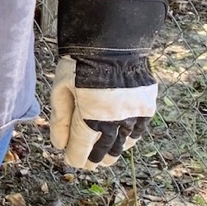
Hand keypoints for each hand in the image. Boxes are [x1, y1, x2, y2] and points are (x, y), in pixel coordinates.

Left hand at [48, 0, 165, 168]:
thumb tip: (59, 145)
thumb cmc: (80, 63)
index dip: (75, 158)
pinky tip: (124, 141)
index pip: (82, 149)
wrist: (112, 41)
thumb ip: (60, 120)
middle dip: (94, 159)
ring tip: (105, 157)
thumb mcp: (61, 90)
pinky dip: (130, 139)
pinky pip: (139, 130)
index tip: (71, 161)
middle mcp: (116, 121)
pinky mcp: (146, 106)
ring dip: (113, 152)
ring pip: (123, 143)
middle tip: (88, 164)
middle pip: (104, 150)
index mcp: (92, 119)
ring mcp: (134, 114)